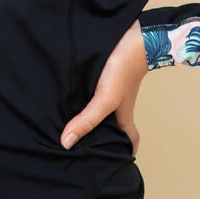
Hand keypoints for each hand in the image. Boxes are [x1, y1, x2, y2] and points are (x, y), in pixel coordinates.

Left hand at [60, 19, 149, 154]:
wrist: (132, 33)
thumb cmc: (124, 69)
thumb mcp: (105, 99)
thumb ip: (87, 119)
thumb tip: (66, 143)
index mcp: (123, 114)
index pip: (129, 140)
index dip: (124, 152)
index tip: (114, 165)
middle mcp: (118, 102)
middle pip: (112, 124)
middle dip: (100, 135)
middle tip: (82, 145)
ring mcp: (111, 86)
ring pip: (100, 105)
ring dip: (87, 112)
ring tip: (67, 121)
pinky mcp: (102, 71)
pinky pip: (92, 88)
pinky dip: (83, 93)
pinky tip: (67, 93)